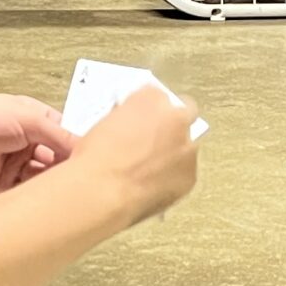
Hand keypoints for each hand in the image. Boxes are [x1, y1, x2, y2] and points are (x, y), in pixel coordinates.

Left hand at [0, 94, 75, 196]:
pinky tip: (46, 200)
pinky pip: (27, 194)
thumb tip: (83, 145)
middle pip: (60, 161)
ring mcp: (18, 166)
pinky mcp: (6, 186)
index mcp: (37, 122)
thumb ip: (58, 133)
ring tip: (66, 190)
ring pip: (46, 180)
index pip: (68, 136)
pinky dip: (37, 198)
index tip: (94, 159)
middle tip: (84, 180)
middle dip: (69, 169)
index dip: (80, 148)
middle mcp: (30, 144)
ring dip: (54, 184)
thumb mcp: (27, 118)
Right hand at [70, 86, 200, 225]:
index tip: (143, 118)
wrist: (103, 191)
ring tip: (151, 167)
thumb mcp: (99, 125)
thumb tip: (126, 125)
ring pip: (187, 144)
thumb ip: (122, 118)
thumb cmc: (95, 159)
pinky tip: (153, 184)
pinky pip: (185, 172)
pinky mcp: (190, 174)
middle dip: (174, 121)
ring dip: (175, 151)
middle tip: (157, 136)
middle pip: (184, 110)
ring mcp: (186, 147)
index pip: (156, 94)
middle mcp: (174, 117)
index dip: (150, 109)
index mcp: (149, 98)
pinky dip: (173, 176)